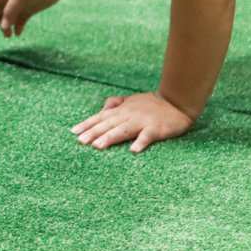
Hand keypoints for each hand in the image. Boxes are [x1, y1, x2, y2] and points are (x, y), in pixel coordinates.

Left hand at [71, 92, 194, 151]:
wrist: (177, 101)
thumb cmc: (152, 103)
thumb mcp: (131, 100)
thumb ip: (115, 103)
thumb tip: (101, 110)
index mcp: (122, 110)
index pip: (101, 118)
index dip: (87, 124)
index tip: (73, 132)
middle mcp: (129, 115)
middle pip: (108, 125)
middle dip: (93, 133)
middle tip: (80, 141)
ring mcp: (142, 122)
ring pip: (123, 130)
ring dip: (110, 138)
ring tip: (97, 146)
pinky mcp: (156, 128)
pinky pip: (147, 136)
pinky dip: (140, 142)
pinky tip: (133, 150)